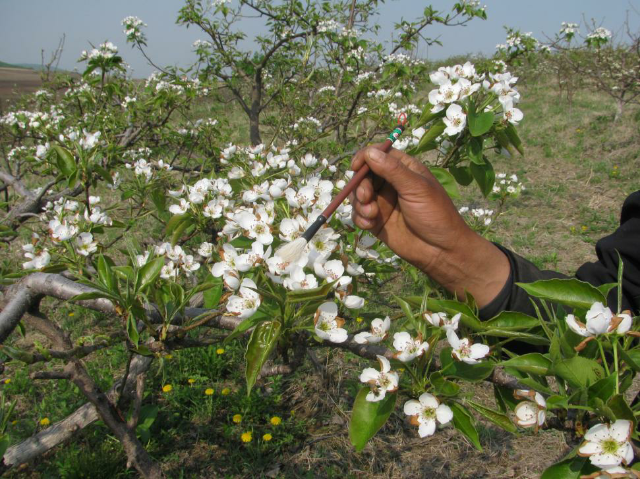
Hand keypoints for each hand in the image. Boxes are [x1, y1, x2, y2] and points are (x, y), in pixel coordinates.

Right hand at [349, 144, 509, 307]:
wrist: (440, 251)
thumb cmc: (435, 214)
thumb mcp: (416, 188)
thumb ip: (392, 170)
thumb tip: (369, 152)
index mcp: (404, 169)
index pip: (379, 154)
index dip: (365, 157)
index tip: (356, 166)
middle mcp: (391, 183)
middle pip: (364, 175)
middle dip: (361, 185)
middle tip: (366, 197)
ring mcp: (382, 202)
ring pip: (358, 195)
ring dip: (359, 203)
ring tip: (371, 214)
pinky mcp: (376, 221)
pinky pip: (358, 214)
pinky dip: (360, 218)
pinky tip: (370, 225)